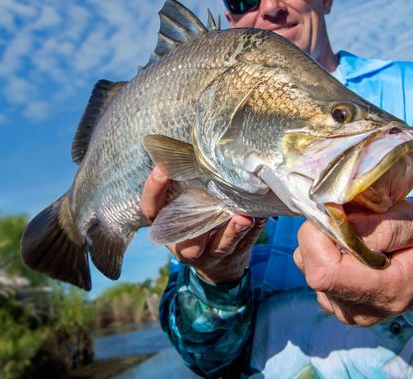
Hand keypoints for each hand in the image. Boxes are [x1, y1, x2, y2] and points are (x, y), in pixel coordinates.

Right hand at [141, 167, 265, 283]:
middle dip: (193, 224)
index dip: (153, 190)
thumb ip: (187, 184)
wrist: (218, 264)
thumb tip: (199, 148)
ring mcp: (210, 254)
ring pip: (219, 246)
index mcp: (167, 226)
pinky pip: (243, 244)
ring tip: (244, 217)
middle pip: (183, 239)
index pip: (152, 208)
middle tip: (202, 198)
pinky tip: (260, 217)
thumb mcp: (184, 205)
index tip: (161, 168)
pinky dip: (253, 231)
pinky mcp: (233, 256)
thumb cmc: (197, 221)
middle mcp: (184, 244)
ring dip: (232, 231)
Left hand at [292, 197, 412, 326]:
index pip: (325, 272)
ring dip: (322, 243)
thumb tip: (341, 223)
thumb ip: (383, 225)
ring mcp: (349, 311)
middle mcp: (363, 309)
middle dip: (320, 235)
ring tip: (355, 234)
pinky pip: (314, 272)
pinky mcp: (339, 305)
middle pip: (312, 269)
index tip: (334, 213)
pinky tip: (350, 249)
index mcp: (388, 291)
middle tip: (348, 218)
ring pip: (308, 269)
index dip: (317, 238)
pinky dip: (324, 254)